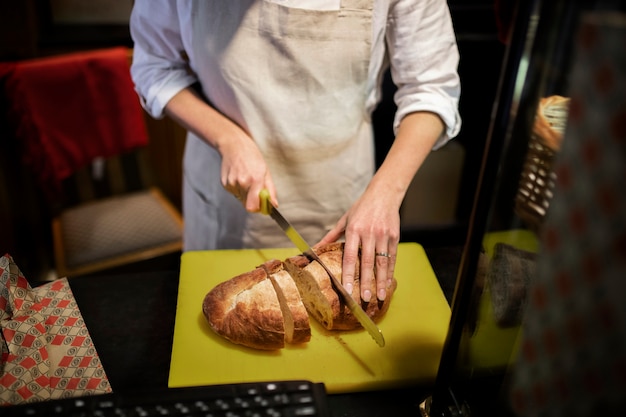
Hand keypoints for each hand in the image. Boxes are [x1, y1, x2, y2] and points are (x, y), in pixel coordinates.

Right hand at [163, 87, 278, 210]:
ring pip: (241, 199)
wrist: (234, 145)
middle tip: (256, 189)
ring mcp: (231, 183)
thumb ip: (270, 190)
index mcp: (254, 179)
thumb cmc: (253, 158)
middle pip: (248, 205)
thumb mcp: (266, 171)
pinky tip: (239, 176)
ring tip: (246, 178)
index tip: (263, 205)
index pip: (253, 207)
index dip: (258, 209)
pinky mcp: (225, 184)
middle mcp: (242, 182)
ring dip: (245, 193)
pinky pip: (234, 193)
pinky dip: (238, 188)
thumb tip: (274, 205)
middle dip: (253, 201)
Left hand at [318, 187, 399, 302]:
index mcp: (354, 230)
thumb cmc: (361, 207)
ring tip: (379, 296)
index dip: (349, 274)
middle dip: (366, 282)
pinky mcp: (394, 236)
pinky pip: (392, 257)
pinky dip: (390, 272)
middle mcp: (369, 233)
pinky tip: (388, 283)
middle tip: (365, 299)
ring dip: (380, 281)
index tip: (347, 289)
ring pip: (382, 262)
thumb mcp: (345, 219)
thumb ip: (332, 236)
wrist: (384, 193)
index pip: (350, 257)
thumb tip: (315, 248)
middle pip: (367, 262)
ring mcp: (383, 235)